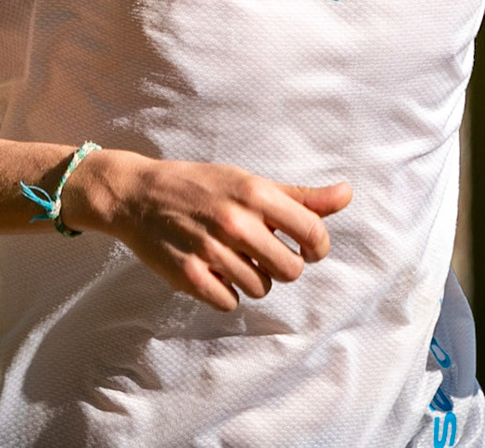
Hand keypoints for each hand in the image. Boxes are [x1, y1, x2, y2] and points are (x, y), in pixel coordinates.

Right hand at [62, 150, 351, 311]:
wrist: (137, 195)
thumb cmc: (201, 187)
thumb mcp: (249, 182)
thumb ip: (301, 197)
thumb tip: (347, 194)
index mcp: (255, 193)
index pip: (313, 235)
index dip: (317, 248)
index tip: (305, 249)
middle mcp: (235, 221)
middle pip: (290, 271)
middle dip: (282, 266)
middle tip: (262, 253)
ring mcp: (210, 250)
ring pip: (260, 289)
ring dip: (252, 278)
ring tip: (232, 258)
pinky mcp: (189, 276)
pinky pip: (230, 302)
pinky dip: (225, 291)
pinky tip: (212, 270)